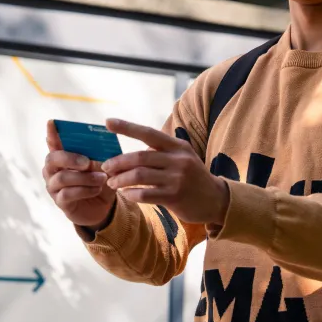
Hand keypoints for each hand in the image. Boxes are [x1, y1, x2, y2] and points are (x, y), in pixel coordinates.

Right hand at [43, 120, 116, 228]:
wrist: (104, 206)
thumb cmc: (100, 180)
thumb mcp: (103, 165)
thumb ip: (100, 155)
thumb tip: (103, 145)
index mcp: (63, 156)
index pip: (54, 142)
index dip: (52, 133)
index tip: (52, 123)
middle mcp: (53, 169)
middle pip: (52, 158)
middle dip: (70, 158)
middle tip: (87, 162)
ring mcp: (54, 186)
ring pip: (62, 178)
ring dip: (84, 177)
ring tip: (102, 178)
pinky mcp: (60, 201)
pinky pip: (67, 194)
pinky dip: (85, 190)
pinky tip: (97, 189)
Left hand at [103, 118, 228, 225]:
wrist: (216, 200)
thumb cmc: (193, 177)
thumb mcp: (182, 158)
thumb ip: (161, 152)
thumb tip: (132, 152)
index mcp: (178, 146)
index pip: (148, 133)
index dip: (127, 127)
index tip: (108, 122)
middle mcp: (178, 159)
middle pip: (140, 156)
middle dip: (118, 162)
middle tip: (105, 167)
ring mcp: (177, 178)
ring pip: (139, 176)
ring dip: (120, 179)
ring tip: (112, 183)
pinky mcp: (174, 196)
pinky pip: (145, 194)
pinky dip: (131, 194)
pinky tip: (126, 194)